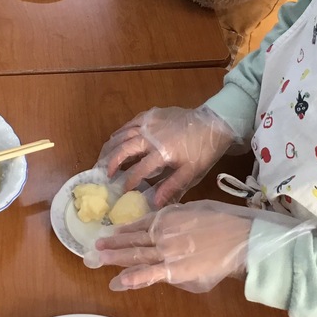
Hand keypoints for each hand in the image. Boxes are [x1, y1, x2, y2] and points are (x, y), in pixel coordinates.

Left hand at [85, 200, 252, 291]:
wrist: (238, 235)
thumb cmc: (223, 220)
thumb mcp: (196, 207)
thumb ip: (178, 214)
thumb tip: (167, 220)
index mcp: (167, 216)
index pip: (140, 224)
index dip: (124, 230)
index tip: (111, 233)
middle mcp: (162, 233)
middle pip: (132, 240)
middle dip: (112, 244)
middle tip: (95, 247)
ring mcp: (166, 251)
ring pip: (135, 255)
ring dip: (115, 258)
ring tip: (97, 260)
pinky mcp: (174, 270)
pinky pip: (150, 274)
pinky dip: (133, 278)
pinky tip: (118, 282)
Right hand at [97, 106, 240, 207]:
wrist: (213, 123)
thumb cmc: (203, 150)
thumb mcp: (191, 172)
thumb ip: (171, 187)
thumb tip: (153, 203)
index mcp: (161, 153)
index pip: (138, 170)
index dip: (128, 182)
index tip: (123, 191)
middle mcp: (151, 136)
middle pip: (124, 149)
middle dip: (111, 162)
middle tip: (106, 174)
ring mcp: (150, 122)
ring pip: (124, 133)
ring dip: (112, 146)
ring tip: (104, 157)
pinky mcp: (152, 114)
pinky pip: (131, 121)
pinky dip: (121, 131)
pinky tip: (117, 137)